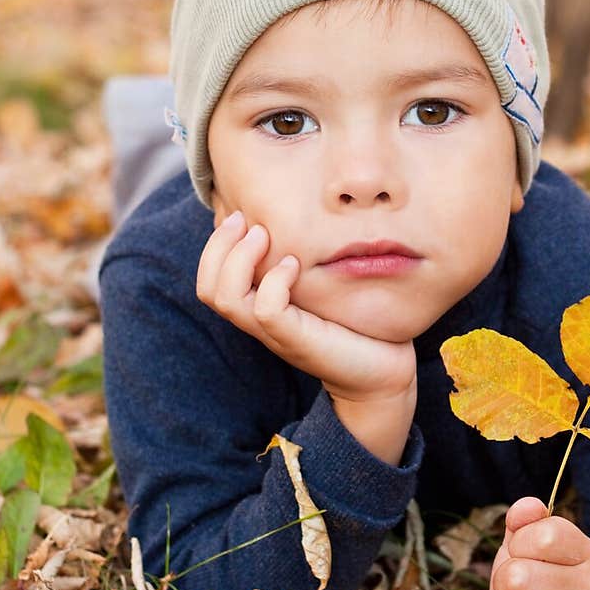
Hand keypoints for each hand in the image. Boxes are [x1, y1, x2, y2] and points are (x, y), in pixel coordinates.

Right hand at [196, 212, 417, 405]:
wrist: (381, 374)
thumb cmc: (353, 324)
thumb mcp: (320, 287)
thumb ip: (303, 263)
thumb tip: (299, 219)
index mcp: (258, 308)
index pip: (209, 281)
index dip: (215, 246)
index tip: (241, 216)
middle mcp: (259, 322)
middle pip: (209, 289)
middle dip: (219, 246)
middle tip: (248, 222)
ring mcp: (276, 334)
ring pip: (227, 299)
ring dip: (240, 259)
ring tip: (265, 236)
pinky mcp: (298, 341)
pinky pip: (267, 310)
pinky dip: (275, 281)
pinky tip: (294, 264)